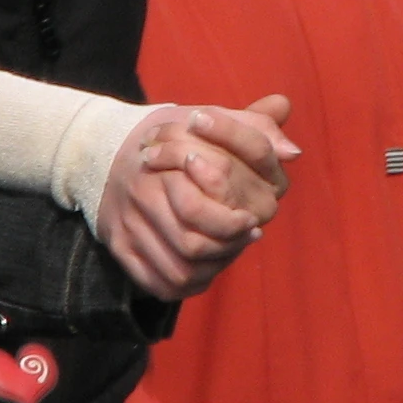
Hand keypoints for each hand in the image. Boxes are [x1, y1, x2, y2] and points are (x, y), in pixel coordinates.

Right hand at [99, 96, 299, 299]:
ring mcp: (126, 226)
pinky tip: (205, 267)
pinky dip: (187, 284)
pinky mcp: (119, 248)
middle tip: (245, 238)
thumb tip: (293, 150)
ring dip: (211, 269)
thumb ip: (255, 127)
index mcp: (159, 167)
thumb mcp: (211, 118)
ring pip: (177, 271)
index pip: (199, 211)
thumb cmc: (174, 135)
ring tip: (229, 253)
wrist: (108, 150)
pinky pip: (158, 283)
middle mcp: (139, 197)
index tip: (252, 221)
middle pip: (190, 245)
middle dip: (227, 249)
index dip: (234, 225)